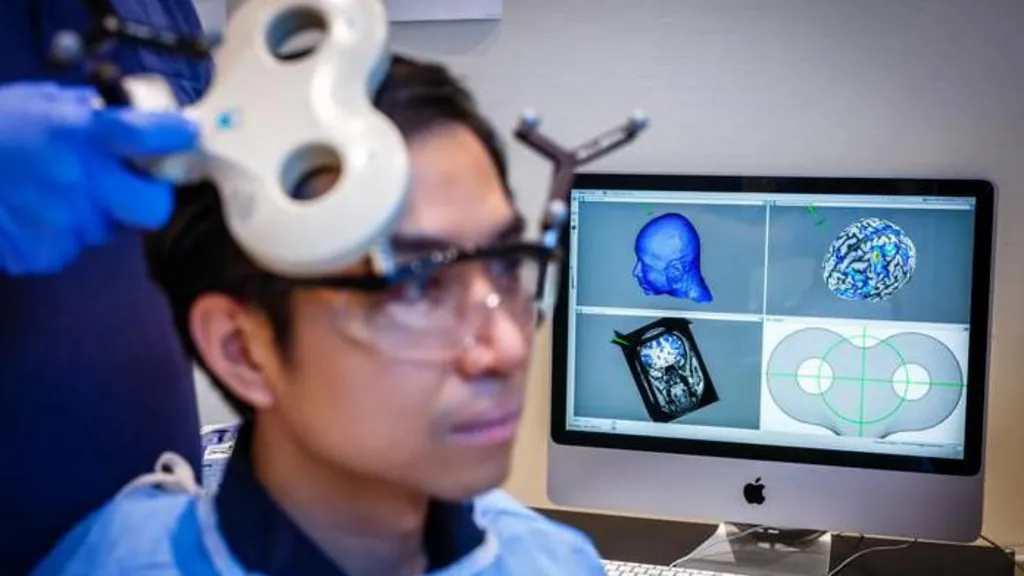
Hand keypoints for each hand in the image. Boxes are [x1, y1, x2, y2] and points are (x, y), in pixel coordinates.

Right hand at [0, 81, 197, 274]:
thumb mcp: (45, 103)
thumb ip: (95, 117)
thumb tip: (141, 127)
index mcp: (84, 135)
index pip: (154, 137)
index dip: (177, 136)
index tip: (186, 134)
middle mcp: (83, 183)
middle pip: (153, 209)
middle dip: (148, 198)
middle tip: (130, 185)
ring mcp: (66, 224)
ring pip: (108, 229)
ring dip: (95, 213)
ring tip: (55, 192)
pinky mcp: (45, 254)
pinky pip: (73, 247)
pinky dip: (60, 233)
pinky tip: (34, 213)